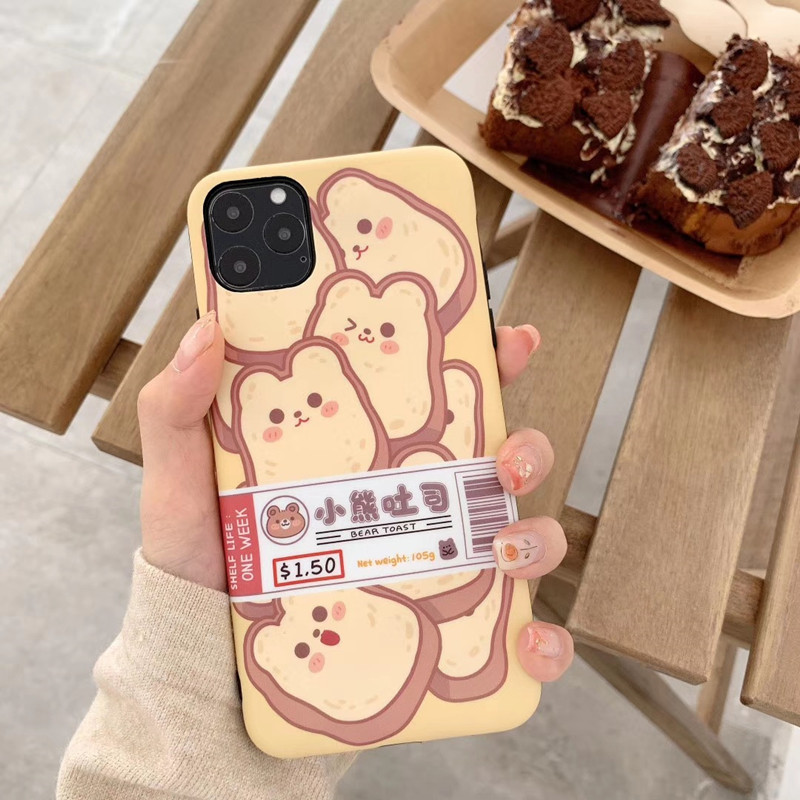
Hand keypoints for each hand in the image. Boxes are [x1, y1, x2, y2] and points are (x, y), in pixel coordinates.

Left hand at [137, 313, 573, 681]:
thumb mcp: (184, 476)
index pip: (443, 396)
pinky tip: (529, 642)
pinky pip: (515, 636)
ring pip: (523, 537)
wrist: (207, 662)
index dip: (489, 361)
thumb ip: (182, 405)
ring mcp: (434, 565)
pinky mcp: (443, 632)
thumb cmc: (203, 560)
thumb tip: (210, 327)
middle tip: (506, 458)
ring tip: (502, 547)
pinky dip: (542, 641)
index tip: (512, 341)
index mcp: (373, 451)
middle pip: (503, 459)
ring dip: (537, 536)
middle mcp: (416, 502)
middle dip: (529, 448)